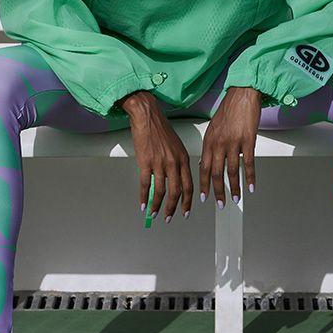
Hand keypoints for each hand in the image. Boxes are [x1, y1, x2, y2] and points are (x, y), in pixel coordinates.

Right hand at [119, 90, 193, 224]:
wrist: (147, 115)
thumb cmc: (160, 127)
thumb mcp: (175, 145)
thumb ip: (177, 161)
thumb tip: (174, 178)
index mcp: (183, 158)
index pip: (188, 185)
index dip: (187, 201)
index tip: (185, 211)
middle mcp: (174, 162)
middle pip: (176, 192)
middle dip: (173, 208)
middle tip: (169, 217)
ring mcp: (160, 163)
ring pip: (161, 191)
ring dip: (158, 206)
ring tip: (155, 214)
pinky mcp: (145, 162)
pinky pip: (145, 185)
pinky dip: (144, 197)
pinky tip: (143, 205)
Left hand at [199, 86, 259, 207]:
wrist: (242, 94)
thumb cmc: (229, 110)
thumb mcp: (214, 128)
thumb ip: (212, 145)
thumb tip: (210, 161)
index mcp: (209, 141)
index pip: (203, 167)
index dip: (204, 185)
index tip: (204, 197)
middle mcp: (218, 143)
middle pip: (215, 173)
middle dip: (217, 192)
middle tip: (220, 205)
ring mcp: (233, 142)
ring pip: (231, 171)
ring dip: (233, 188)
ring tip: (235, 199)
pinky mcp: (248, 140)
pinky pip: (248, 163)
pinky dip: (250, 177)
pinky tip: (251, 186)